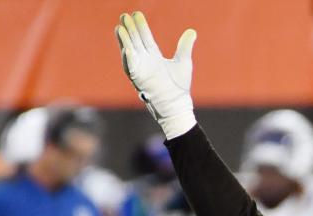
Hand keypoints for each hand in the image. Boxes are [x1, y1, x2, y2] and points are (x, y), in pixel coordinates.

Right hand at [115, 12, 196, 139]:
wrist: (176, 104)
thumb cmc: (179, 86)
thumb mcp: (183, 62)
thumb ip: (185, 46)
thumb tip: (192, 31)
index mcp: (154, 55)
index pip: (145, 37)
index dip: (141, 26)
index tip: (136, 13)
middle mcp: (145, 60)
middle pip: (135, 41)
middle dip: (130, 29)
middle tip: (125, 16)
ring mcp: (141, 69)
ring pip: (130, 51)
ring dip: (125, 41)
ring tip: (120, 28)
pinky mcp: (139, 80)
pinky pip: (132, 68)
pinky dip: (129, 59)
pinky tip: (127, 49)